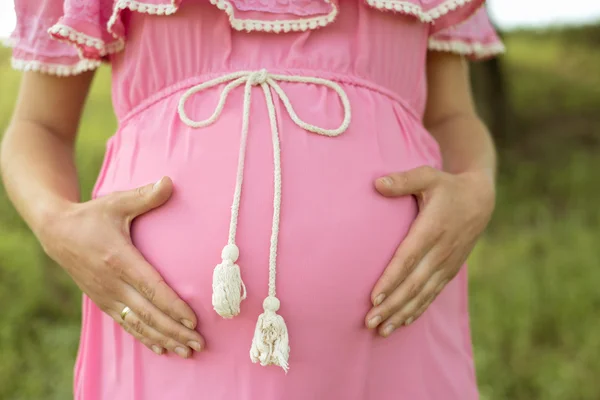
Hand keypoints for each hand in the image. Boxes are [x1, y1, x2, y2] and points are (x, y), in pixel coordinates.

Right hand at [39, 177, 203, 357]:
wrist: (56, 232)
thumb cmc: (92, 215)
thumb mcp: (117, 202)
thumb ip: (145, 196)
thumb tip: (170, 181)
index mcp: (120, 259)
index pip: (152, 288)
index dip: (173, 306)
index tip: (193, 319)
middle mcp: (112, 283)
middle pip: (148, 313)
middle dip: (175, 330)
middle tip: (198, 343)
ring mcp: (106, 295)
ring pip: (138, 324)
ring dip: (163, 339)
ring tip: (186, 351)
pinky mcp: (102, 301)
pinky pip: (126, 324)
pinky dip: (144, 337)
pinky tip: (161, 347)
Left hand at [365, 166, 494, 336]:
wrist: (481, 199)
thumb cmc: (446, 186)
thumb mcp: (427, 176)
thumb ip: (402, 180)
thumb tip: (376, 183)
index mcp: (432, 229)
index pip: (408, 258)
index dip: (391, 279)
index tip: (373, 297)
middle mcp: (440, 251)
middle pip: (413, 284)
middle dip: (391, 305)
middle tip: (369, 322)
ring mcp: (447, 263)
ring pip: (423, 294)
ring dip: (402, 313)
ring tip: (381, 331)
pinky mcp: (450, 269)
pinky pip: (433, 293)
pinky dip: (418, 310)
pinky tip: (402, 322)